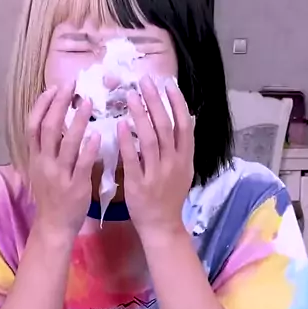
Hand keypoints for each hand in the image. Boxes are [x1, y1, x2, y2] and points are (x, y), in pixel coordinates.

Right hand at [27, 84, 100, 238]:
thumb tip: (57, 121)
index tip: (54, 88)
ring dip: (77, 120)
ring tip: (88, 102)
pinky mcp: (75, 187)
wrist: (53, 226)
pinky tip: (98, 135)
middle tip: (72, 85)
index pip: (33, 125)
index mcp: (35, 158)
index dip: (42, 104)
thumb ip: (48, 149)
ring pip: (66, 143)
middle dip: (59, 103)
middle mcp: (44, 163)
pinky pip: (82, 164)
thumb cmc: (51, 196)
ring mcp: (59, 175)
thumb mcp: (42, 170)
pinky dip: (89, 148)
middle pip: (48, 127)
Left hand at [117, 76, 194, 240]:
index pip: (184, 125)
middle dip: (155, 101)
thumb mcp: (184, 171)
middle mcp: (173, 163)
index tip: (168, 84)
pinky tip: (120, 125)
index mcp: (185, 159)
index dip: (177, 103)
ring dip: (140, 115)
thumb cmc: (169, 197)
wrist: (162, 227)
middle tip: (144, 81)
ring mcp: (156, 174)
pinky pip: (132, 159)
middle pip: (165, 126)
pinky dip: (127, 141)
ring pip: (150, 139)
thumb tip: (187, 118)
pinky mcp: (138, 184)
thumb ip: (182, 147)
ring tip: (130, 96)